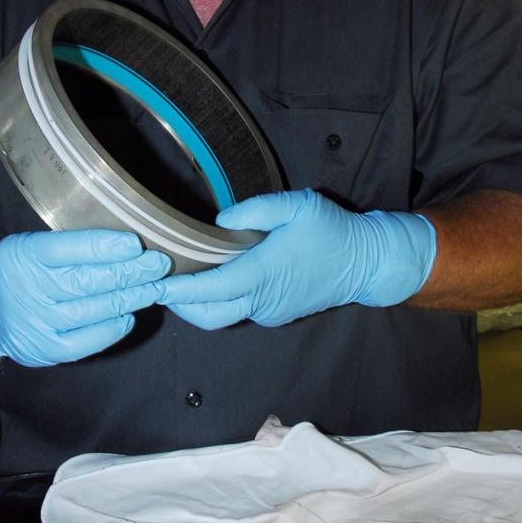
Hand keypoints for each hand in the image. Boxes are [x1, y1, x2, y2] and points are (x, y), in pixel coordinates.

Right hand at [0, 229, 170, 366]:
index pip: (66, 249)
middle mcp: (26, 289)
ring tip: (154, 287)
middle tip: (159, 264)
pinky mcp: (45, 349)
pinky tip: (129, 315)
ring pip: (91, 310)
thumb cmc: (23, 272)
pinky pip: (86, 341)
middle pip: (85, 281)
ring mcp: (35, 323)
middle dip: (129, 272)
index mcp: (22, 255)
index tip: (135, 244)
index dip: (103, 247)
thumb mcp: (33, 247)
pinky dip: (111, 328)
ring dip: (129, 298)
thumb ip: (70, 245)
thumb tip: (126, 244)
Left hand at [158, 188, 436, 329]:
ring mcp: (270, 312)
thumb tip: (220, 221)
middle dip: (179, 305)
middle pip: (209, 316)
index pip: (211, 290)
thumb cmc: (333, 230)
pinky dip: (220, 300)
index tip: (154, 283)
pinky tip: (212, 278)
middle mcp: (263, 300)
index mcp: (264, 274)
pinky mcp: (276, 314)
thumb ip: (256, 210)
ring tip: (180, 277)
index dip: (179, 289)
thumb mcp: (297, 206)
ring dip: (198, 303)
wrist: (367, 263)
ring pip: (222, 316)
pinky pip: (240, 311)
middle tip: (158, 282)